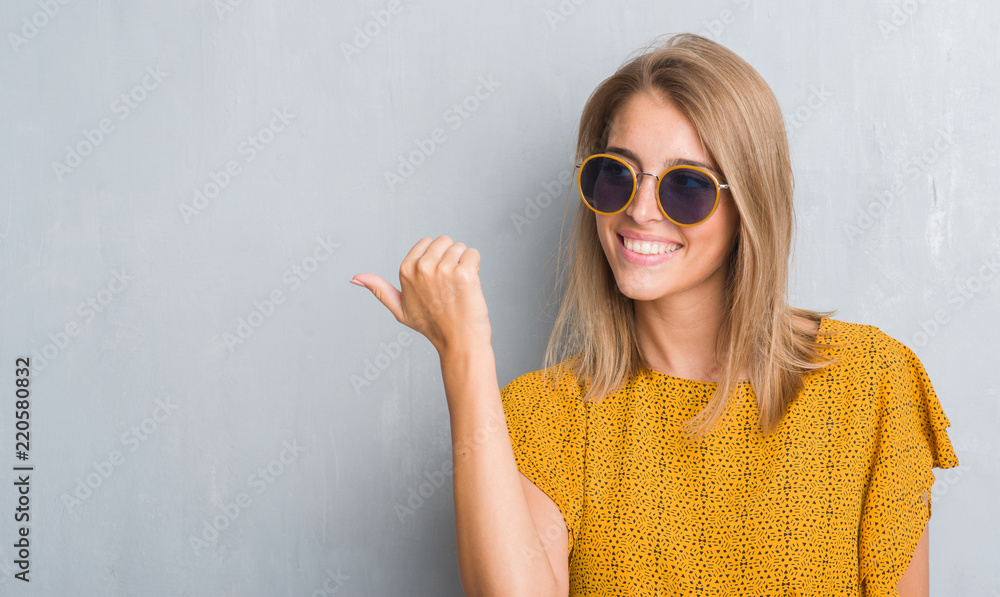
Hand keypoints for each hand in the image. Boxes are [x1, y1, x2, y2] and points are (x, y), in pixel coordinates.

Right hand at [350, 236, 490, 352]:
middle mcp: (422, 267)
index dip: (436, 259)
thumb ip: (379, 290)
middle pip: (445, 241)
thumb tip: (355, 279)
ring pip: (460, 247)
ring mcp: (443, 270)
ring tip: (459, 287)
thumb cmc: (432, 326)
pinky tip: (470, 286)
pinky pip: (473, 254)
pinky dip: (475, 267)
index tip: (436, 281)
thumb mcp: (400, 309)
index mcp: (406, 270)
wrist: (459, 342)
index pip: (428, 242)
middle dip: (450, 258)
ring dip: (464, 263)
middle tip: (449, 285)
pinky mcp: (464, 274)